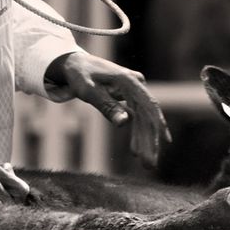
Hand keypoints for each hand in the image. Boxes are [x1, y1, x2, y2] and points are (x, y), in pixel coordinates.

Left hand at [47, 53, 170, 166]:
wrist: (77, 63)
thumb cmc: (81, 76)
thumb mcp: (89, 91)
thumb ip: (107, 106)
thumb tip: (124, 123)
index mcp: (129, 81)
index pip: (146, 109)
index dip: (152, 131)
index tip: (150, 151)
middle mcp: (137, 84)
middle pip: (148, 116)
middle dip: (150, 142)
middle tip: (149, 166)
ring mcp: (137, 90)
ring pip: (145, 118)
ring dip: (146, 141)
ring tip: (146, 164)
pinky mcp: (133, 96)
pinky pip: (140, 116)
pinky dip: (140, 132)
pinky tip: (144, 148)